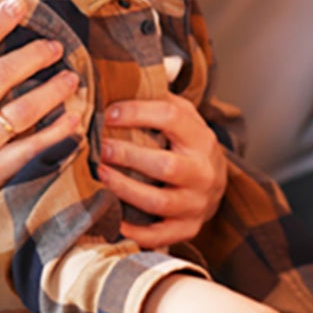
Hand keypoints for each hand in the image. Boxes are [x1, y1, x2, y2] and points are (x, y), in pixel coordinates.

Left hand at [98, 95, 226, 247]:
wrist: (214, 182)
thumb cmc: (187, 145)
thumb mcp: (183, 118)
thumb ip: (159, 100)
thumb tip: (123, 77)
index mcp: (202, 138)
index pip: (172, 118)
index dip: (138, 113)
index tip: (110, 112)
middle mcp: (204, 171)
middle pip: (165, 165)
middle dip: (128, 155)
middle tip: (98, 148)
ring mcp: (197, 203)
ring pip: (158, 202)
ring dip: (124, 190)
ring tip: (99, 177)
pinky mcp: (188, 228)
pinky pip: (159, 235)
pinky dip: (134, 230)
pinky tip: (112, 217)